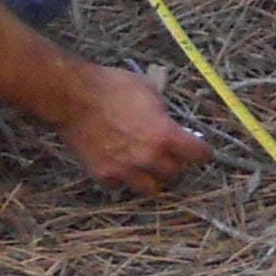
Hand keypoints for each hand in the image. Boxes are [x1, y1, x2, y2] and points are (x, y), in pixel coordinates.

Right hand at [58, 63, 208, 191]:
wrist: (73, 97)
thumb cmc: (111, 86)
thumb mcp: (147, 89)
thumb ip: (162, 110)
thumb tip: (166, 119)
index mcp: (164, 135)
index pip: (197, 154)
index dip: (202, 152)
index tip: (201, 151)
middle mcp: (148, 157)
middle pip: (174, 174)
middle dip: (175, 164)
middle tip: (169, 155)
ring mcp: (125, 170)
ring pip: (150, 189)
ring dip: (152, 178)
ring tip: (147, 167)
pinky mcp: (103, 175)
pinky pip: (120, 185)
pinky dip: (123, 179)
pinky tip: (120, 167)